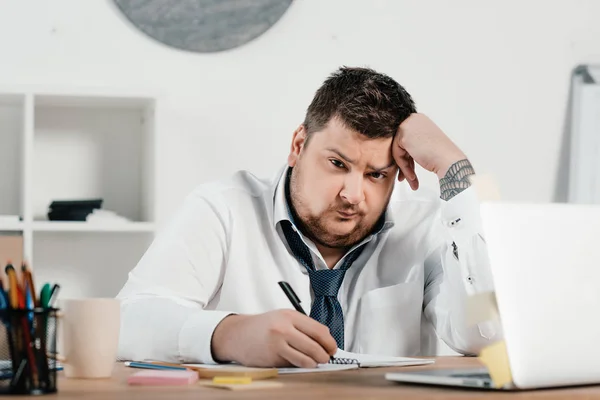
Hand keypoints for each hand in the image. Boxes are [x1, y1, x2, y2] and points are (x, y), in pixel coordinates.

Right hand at [211, 310, 337, 367]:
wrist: (237, 334)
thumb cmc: (262, 327)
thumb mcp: (282, 318)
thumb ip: (302, 326)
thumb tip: (324, 339)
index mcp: (290, 316)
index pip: (319, 329)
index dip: (329, 341)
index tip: (332, 347)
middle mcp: (284, 328)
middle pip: (315, 345)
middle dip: (325, 354)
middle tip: (326, 357)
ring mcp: (278, 343)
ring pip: (306, 357)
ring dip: (315, 362)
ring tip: (316, 362)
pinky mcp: (272, 357)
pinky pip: (293, 364)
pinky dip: (301, 365)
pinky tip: (301, 363)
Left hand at [393, 113, 466, 189]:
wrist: (449, 161)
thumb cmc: (441, 156)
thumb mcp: (424, 145)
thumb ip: (412, 144)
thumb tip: (401, 152)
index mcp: (419, 119)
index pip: (406, 139)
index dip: (408, 156)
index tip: (411, 169)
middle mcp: (413, 119)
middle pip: (400, 145)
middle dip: (405, 163)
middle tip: (410, 177)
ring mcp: (407, 126)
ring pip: (398, 150)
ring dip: (405, 168)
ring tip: (413, 179)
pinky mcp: (403, 136)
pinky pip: (397, 154)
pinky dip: (404, 167)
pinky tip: (412, 176)